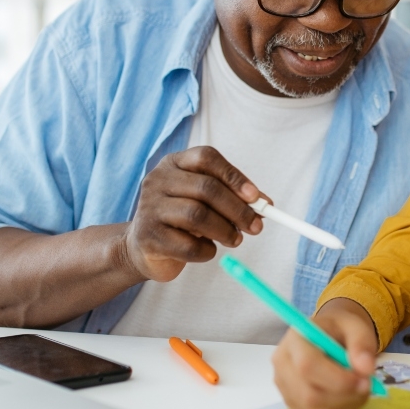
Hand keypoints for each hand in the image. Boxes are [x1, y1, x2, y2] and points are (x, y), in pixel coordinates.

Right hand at [119, 146, 263, 282]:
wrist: (144, 248)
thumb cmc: (182, 221)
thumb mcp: (206, 202)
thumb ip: (233, 198)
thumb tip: (265, 204)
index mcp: (174, 163)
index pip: (206, 158)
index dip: (234, 177)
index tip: (256, 197)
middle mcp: (158, 180)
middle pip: (206, 188)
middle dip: (237, 209)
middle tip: (256, 226)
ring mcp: (149, 208)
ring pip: (196, 215)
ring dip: (225, 230)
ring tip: (235, 240)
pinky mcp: (148, 237)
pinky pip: (187, 245)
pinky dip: (206, 251)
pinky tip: (208, 250)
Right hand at [272, 298, 378, 408]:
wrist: (327, 336)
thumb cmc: (340, 330)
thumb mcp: (355, 326)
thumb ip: (362, 343)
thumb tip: (365, 369)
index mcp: (295, 339)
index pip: (308, 365)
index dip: (337, 379)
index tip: (365, 381)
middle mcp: (283, 363)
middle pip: (309, 393)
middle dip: (344, 395)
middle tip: (367, 386)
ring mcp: (284, 385)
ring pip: (314, 407)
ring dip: (344, 404)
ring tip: (361, 389)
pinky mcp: (292, 401)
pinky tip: (350, 396)